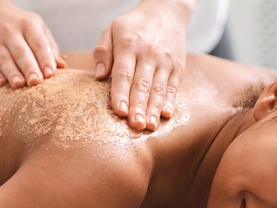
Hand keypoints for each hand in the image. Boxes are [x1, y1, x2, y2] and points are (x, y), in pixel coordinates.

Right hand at [0, 0, 65, 87]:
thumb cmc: (19, 23)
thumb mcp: (37, 27)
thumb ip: (49, 47)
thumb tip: (62, 65)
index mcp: (28, 25)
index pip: (39, 44)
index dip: (45, 59)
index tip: (50, 74)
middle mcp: (11, 31)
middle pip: (21, 52)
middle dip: (29, 68)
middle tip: (36, 82)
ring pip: (4, 59)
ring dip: (12, 72)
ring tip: (19, 84)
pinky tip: (2, 83)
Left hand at [93, 0, 195, 130]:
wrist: (166, 11)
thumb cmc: (133, 25)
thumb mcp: (112, 29)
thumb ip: (103, 51)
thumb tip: (99, 76)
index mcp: (129, 46)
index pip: (124, 74)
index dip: (121, 94)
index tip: (119, 111)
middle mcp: (149, 54)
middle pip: (142, 85)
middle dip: (138, 107)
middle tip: (135, 125)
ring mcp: (165, 61)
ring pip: (158, 88)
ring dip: (153, 109)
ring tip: (149, 126)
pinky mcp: (178, 67)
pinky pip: (173, 86)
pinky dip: (169, 101)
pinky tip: (165, 115)